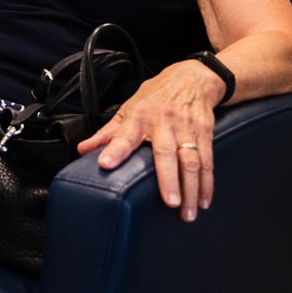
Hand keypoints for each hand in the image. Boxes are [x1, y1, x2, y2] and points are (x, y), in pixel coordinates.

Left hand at [76, 60, 228, 220]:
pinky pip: (207, 161)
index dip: (114, 150)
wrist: (192, 78)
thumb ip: (108, 132)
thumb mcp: (129, 108)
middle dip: (169, 179)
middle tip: (170, 203)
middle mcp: (163, 123)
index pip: (123, 135)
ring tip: (187, 214)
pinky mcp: (204, 133)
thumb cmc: (156, 96)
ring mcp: (186, 129)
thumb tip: (83, 150)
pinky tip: (204, 200)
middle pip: (165, 153)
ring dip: (191, 189)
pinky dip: (207, 183)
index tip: (105, 164)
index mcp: (139, 117)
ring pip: (191, 161)